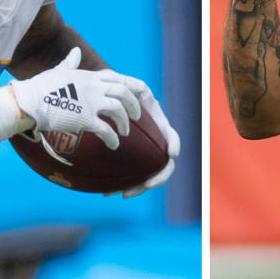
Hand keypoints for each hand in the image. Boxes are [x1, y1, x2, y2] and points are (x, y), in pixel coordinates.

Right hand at [11, 47, 141, 149]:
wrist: (28, 102)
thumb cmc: (39, 87)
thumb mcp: (58, 72)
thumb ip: (70, 63)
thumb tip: (76, 51)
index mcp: (88, 76)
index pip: (116, 78)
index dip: (131, 85)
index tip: (138, 94)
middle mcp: (93, 87)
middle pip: (124, 92)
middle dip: (134, 105)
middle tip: (137, 116)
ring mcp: (91, 102)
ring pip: (119, 109)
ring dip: (125, 122)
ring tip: (125, 132)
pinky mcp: (85, 119)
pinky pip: (106, 130)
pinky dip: (112, 138)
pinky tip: (113, 145)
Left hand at [96, 70, 179, 198]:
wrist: (104, 101)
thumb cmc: (119, 91)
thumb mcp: (127, 85)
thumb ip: (133, 86)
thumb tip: (138, 89)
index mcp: (158, 125)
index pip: (171, 136)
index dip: (174, 144)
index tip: (171, 153)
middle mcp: (154, 142)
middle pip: (163, 166)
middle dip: (156, 179)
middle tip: (144, 185)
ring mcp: (143, 154)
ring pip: (145, 176)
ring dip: (137, 187)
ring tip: (121, 193)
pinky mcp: (129, 162)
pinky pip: (129, 177)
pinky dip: (121, 186)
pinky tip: (106, 192)